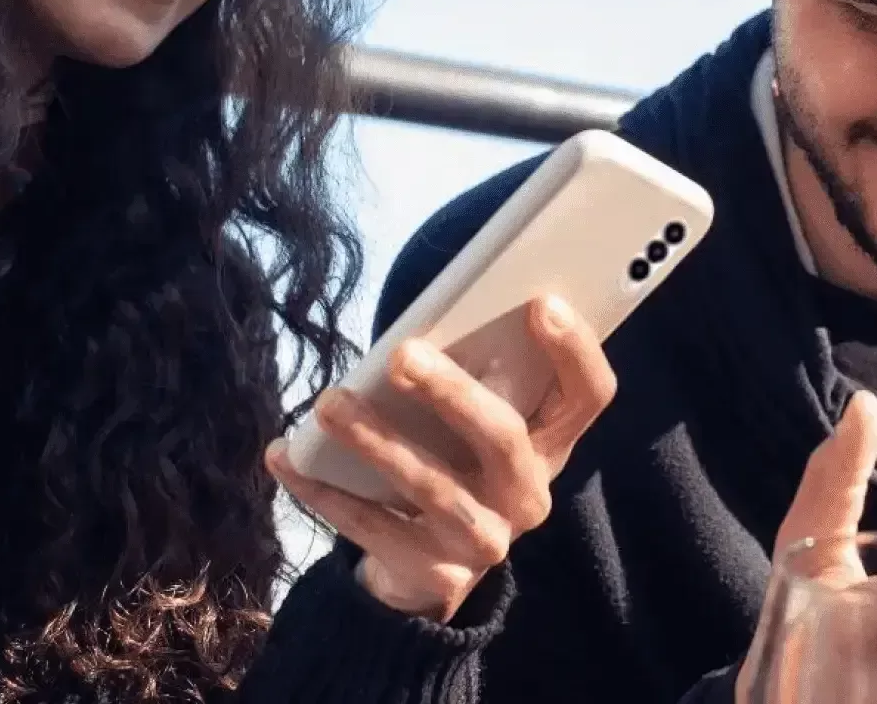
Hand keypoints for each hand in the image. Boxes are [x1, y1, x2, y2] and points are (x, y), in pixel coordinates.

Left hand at [266, 296, 616, 621]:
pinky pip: (373, 527)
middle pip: (503, 438)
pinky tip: (287, 456)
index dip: (574, 350)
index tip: (542, 303)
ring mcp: (483, 539)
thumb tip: (425, 326)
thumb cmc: (455, 464)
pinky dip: (324, 490)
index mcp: (551, 443)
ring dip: (375, 440)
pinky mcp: (433, 573)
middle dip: (453, 393)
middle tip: (401, 355)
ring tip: (328, 404)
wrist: (431, 571)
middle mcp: (527, 493)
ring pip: (431, 485)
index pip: (588, 394)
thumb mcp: (480, 427)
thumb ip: (477, 380)